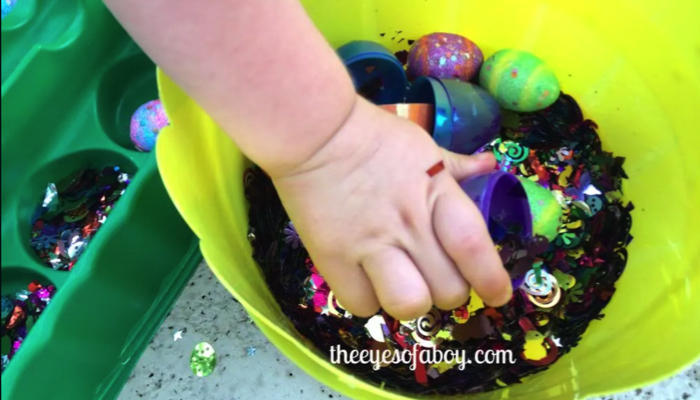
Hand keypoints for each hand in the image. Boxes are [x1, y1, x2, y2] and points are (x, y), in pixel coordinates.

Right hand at [270, 97, 511, 319]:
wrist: (314, 133)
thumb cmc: (373, 136)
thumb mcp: (423, 146)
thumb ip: (457, 166)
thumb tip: (488, 165)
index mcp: (437, 196)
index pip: (475, 250)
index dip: (492, 281)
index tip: (497, 295)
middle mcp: (409, 226)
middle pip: (448, 290)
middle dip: (450, 292)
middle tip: (438, 278)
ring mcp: (370, 245)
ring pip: (409, 305)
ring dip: (412, 302)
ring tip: (404, 285)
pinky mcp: (333, 259)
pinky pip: (363, 305)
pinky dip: (370, 300)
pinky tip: (368, 281)